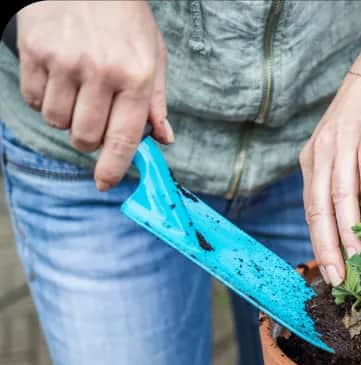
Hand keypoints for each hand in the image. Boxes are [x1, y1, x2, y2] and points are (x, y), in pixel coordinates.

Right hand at [16, 0, 172, 190]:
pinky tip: (57, 78)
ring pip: (57, 121)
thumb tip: (163, 140)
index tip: (105, 184)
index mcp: (136, 76)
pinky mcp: (35, 51)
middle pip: (86, 137)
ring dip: (66, 117)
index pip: (123, 137)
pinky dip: (43, 99)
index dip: (113, 167)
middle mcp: (101, 72)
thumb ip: (155, 102)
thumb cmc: (125, 19)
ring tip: (77, 91)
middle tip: (94, 119)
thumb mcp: (153, 55)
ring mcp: (65, 61)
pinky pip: (34, 100)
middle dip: (89, 139)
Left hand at [300, 43, 360, 285]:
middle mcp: (322, 153)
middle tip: (338, 276)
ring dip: (348, 227)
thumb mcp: (348, 149)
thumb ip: (346, 179)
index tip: (330, 271)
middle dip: (328, 245)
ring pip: (340, 193)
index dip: (319, 243)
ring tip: (358, 255)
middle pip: (320, 208)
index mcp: (313, 161)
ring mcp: (343, 142)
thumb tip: (355, 218)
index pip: (311, 211)